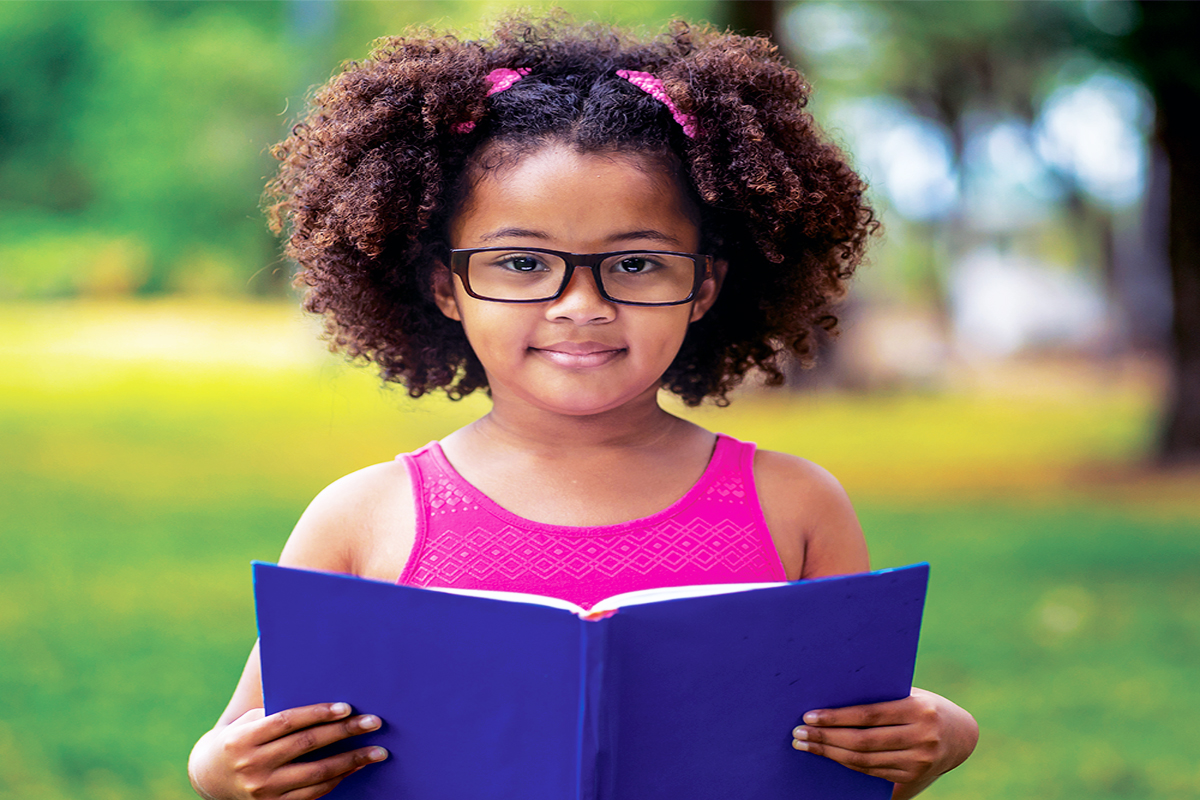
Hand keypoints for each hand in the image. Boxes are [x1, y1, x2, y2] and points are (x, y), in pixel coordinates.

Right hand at [189, 702, 387, 799]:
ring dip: (351, 761)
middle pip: (307, 745)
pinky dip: (338, 779)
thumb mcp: (246, 722)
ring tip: (378, 751)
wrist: (210, 778)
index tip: (346, 707)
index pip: (287, 721)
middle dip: (344, 732)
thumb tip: (324, 704)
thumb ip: (275, 714)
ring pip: (316, 773)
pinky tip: (355, 767)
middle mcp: (253, 765)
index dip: (318, 713)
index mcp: (244, 738)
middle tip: (374, 722)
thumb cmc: (239, 738)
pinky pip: (313, 793)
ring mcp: (263, 791)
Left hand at [790, 687, 977, 795]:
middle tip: (798, 733)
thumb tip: (832, 694)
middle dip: (825, 738)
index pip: (867, 715)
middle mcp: (921, 738)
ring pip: (864, 761)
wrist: (962, 737)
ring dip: (830, 754)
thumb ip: (881, 697)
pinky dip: (847, 764)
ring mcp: (918, 762)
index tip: (809, 716)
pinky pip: (872, 772)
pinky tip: (829, 756)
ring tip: (806, 745)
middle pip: (862, 742)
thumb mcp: (910, 694)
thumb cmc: (925, 705)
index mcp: (918, 710)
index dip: (835, 718)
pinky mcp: (913, 778)